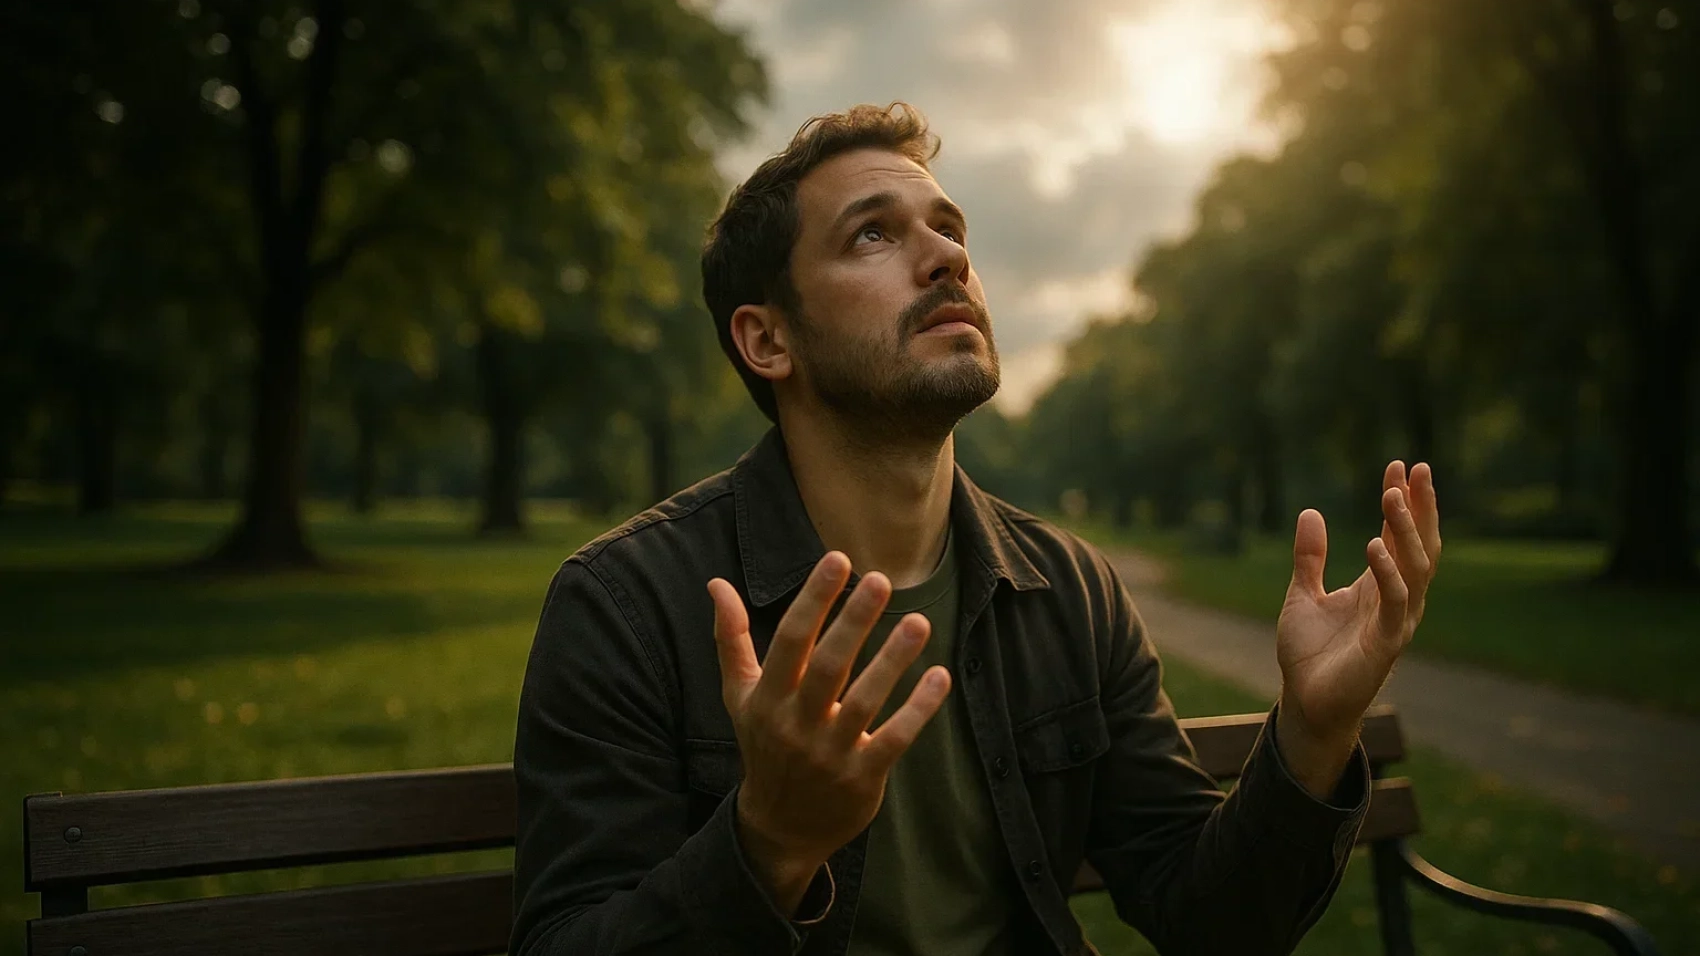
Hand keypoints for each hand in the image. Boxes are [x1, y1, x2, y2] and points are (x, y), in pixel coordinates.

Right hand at [708, 552, 951, 915]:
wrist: (780, 828)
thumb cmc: (765, 747)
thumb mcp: (739, 697)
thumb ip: (731, 639)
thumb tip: (716, 583)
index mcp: (767, 699)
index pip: (790, 641)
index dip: (813, 600)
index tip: (837, 560)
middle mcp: (796, 725)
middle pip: (827, 666)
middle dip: (853, 622)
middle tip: (881, 580)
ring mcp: (829, 754)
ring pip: (863, 701)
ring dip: (892, 661)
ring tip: (919, 622)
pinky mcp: (861, 778)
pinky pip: (893, 740)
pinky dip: (918, 710)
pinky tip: (940, 676)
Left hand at [1277, 461, 1441, 750]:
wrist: (1305, 702)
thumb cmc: (1309, 654)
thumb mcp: (1302, 594)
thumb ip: (1309, 557)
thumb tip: (1309, 511)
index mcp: (1379, 585)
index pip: (1399, 534)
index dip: (1402, 500)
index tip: (1400, 464)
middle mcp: (1396, 599)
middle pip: (1420, 544)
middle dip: (1419, 506)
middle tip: (1415, 468)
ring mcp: (1396, 620)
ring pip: (1415, 567)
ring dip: (1406, 530)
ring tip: (1392, 495)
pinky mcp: (1386, 643)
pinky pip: (1395, 602)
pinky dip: (1389, 573)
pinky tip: (1377, 545)